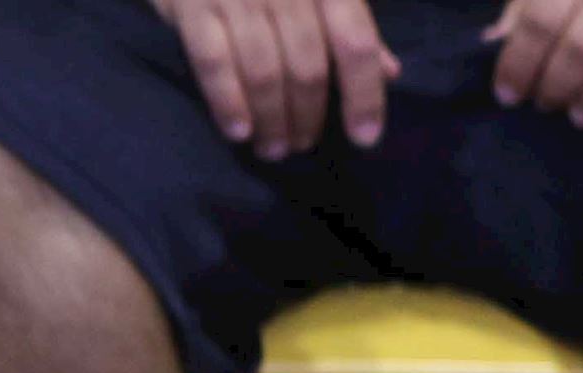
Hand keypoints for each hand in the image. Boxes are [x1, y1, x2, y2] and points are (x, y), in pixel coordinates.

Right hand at [158, 0, 394, 156]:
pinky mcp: (193, 6)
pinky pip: (214, 64)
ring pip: (264, 73)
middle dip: (308, 116)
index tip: (365, 138)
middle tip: (301, 145)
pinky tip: (239, 132)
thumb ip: (350, 24)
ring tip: (272, 148)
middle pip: (307, 67)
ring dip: (271, 121)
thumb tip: (389, 71)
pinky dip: (228, 103)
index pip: (355, 42)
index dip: (364, 94)